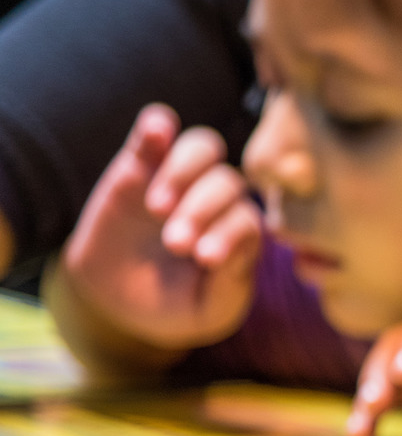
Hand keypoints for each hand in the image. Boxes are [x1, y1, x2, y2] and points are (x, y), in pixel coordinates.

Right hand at [56, 105, 259, 356]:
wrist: (118, 299)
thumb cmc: (176, 305)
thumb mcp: (208, 310)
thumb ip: (229, 284)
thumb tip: (237, 250)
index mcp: (242, 232)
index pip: (247, 219)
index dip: (229, 233)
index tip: (204, 258)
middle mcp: (218, 200)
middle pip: (225, 182)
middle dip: (201, 210)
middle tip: (175, 243)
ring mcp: (180, 178)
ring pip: (201, 148)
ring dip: (184, 171)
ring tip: (159, 207)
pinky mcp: (140, 164)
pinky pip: (154, 133)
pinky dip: (157, 125)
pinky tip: (156, 131)